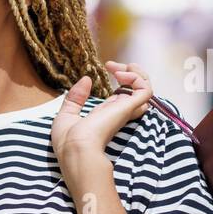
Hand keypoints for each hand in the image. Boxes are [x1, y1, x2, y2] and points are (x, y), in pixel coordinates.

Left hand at [51, 62, 153, 181]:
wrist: (75, 148)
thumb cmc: (68, 139)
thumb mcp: (67, 114)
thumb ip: (76, 98)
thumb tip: (86, 79)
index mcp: (105, 117)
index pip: (120, 98)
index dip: (118, 82)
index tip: (107, 67)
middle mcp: (118, 113)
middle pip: (136, 91)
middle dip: (129, 73)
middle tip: (112, 65)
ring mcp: (125, 111)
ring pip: (145, 89)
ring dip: (137, 73)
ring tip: (121, 66)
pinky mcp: (128, 108)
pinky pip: (145, 89)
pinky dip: (137, 77)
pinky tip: (121, 74)